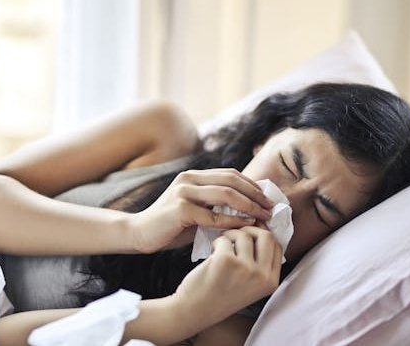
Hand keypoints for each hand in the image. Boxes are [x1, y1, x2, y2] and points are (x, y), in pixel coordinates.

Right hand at [127, 169, 273, 253]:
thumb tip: (248, 211)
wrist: (138, 233)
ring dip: (249, 206)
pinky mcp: (181, 210)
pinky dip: (233, 221)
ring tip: (263, 216)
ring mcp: (184, 192)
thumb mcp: (195, 211)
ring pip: (226, 195)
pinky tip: (245, 227)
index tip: (267, 199)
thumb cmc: (170, 226)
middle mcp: (188, 179)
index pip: (230, 174)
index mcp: (193, 176)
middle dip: (255, 194)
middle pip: (231, 180)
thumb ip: (215, 207)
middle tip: (271, 207)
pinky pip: (214, 216)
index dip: (252, 185)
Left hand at [171, 226, 281, 326]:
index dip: (263, 235)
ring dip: (230, 235)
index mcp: (271, 281)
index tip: (252, 233)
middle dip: (250, 230)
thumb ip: (260, 264)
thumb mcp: (250, 285)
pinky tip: (212, 253)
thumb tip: (261, 231)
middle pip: (266, 236)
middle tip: (236, 235)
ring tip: (221, 246)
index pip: (277, 246)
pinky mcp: (226, 261)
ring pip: (244, 235)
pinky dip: (217, 242)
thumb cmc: (220, 296)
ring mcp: (245, 268)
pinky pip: (225, 239)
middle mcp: (261, 275)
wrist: (196, 310)